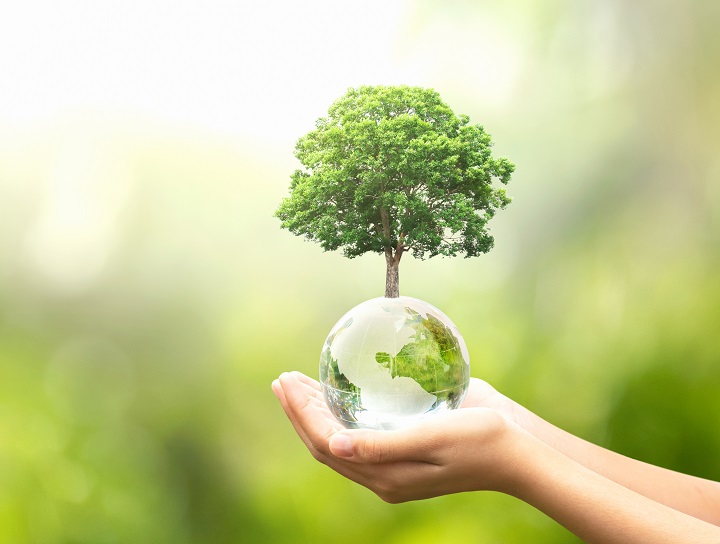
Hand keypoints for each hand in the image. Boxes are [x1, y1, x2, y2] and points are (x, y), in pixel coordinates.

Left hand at [272, 372, 528, 502]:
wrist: (518, 451)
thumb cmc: (481, 439)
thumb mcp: (433, 438)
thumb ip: (383, 444)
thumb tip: (333, 443)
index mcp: (385, 476)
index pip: (326, 443)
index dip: (302, 414)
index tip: (287, 382)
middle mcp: (383, 474)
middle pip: (326, 443)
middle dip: (300, 412)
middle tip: (283, 379)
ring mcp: (392, 465)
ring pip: (339, 440)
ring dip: (315, 413)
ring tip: (298, 384)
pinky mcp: (403, 450)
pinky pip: (359, 435)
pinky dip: (339, 415)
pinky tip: (337, 395)